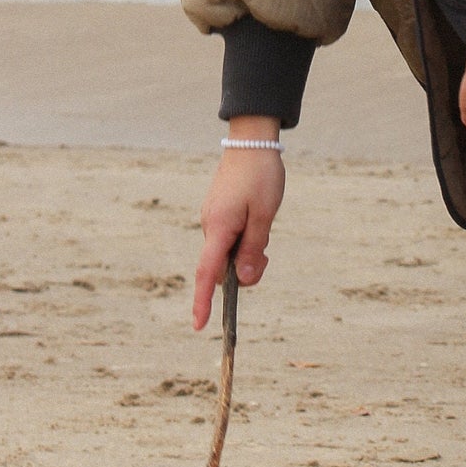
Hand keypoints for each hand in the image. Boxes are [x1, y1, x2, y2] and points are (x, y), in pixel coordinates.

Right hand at [192, 118, 285, 330]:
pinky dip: (243, 241)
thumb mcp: (264, 215)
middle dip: (242, 272)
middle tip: (266, 255)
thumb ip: (253, 249)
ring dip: (247, 253)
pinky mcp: (219, 213)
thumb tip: (242, 280)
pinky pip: (228, 239)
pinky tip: (258, 223)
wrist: (252, 141)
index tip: (199, 326)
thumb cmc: (261, 176)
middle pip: (221, 267)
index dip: (203, 302)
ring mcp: (213, 219)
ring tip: (264, 228)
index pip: (207, 274)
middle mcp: (210, 226)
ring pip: (227, 253)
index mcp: (218, 228)